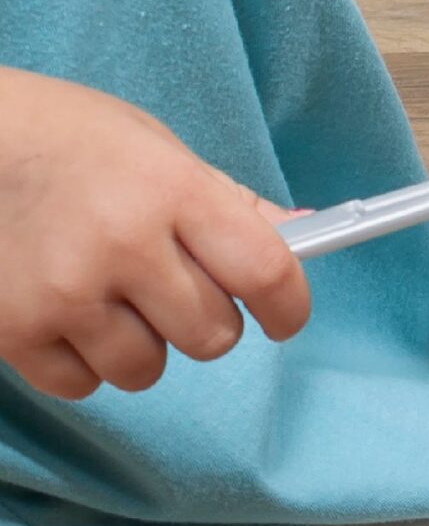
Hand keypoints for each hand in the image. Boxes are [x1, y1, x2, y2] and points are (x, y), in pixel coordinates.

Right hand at [0, 68, 311, 399]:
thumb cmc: (75, 140)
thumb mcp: (162, 149)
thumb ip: (229, 202)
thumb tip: (302, 232)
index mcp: (173, 189)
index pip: (265, 270)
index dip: (289, 306)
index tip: (287, 317)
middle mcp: (123, 245)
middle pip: (211, 333)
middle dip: (210, 322)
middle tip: (182, 292)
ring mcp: (66, 294)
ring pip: (147, 368)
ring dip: (146, 347)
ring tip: (118, 299)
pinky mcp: (14, 331)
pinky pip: (83, 385)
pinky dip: (87, 363)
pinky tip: (73, 316)